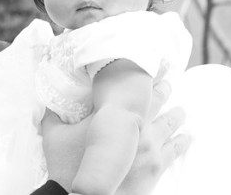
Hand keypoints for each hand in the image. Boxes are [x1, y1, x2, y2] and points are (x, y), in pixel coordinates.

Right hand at [41, 80, 190, 193]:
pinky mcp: (155, 168)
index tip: (155, 62)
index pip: (138, 89)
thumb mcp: (54, 136)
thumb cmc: (68, 167)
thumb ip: (51, 115)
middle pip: (158, 101)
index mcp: (116, 115)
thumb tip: (42, 101)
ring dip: (176, 115)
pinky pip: (175, 150)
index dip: (149, 75)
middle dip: (164, 88)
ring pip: (170, 124)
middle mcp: (138, 128)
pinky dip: (182, 141)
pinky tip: (188, 137)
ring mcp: (150, 148)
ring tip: (181, 110)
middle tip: (169, 79)